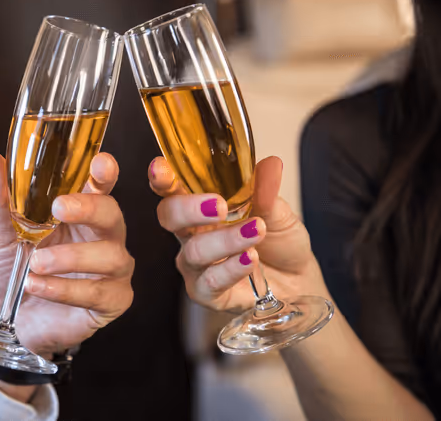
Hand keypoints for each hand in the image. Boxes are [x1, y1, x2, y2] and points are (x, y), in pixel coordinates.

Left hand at [0, 151, 133, 356]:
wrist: (4, 318)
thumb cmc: (11, 269)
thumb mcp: (1, 231)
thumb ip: (0, 197)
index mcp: (82, 211)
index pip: (101, 184)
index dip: (105, 172)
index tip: (101, 164)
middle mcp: (104, 236)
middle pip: (112, 214)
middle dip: (89, 208)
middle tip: (59, 208)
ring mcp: (112, 269)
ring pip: (110, 256)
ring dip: (70, 257)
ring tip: (35, 264)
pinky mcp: (112, 301)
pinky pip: (99, 292)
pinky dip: (65, 289)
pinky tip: (39, 286)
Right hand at [149, 156, 329, 312]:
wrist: (298, 280)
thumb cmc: (277, 241)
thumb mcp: (277, 210)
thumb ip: (266, 190)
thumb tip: (270, 164)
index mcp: (200, 207)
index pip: (172, 189)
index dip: (162, 178)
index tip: (160, 168)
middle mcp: (190, 234)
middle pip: (169, 217)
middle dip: (188, 209)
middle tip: (220, 206)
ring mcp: (196, 265)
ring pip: (194, 251)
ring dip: (225, 240)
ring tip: (256, 231)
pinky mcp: (207, 294)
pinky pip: (209, 282)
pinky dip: (230, 269)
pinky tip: (250, 258)